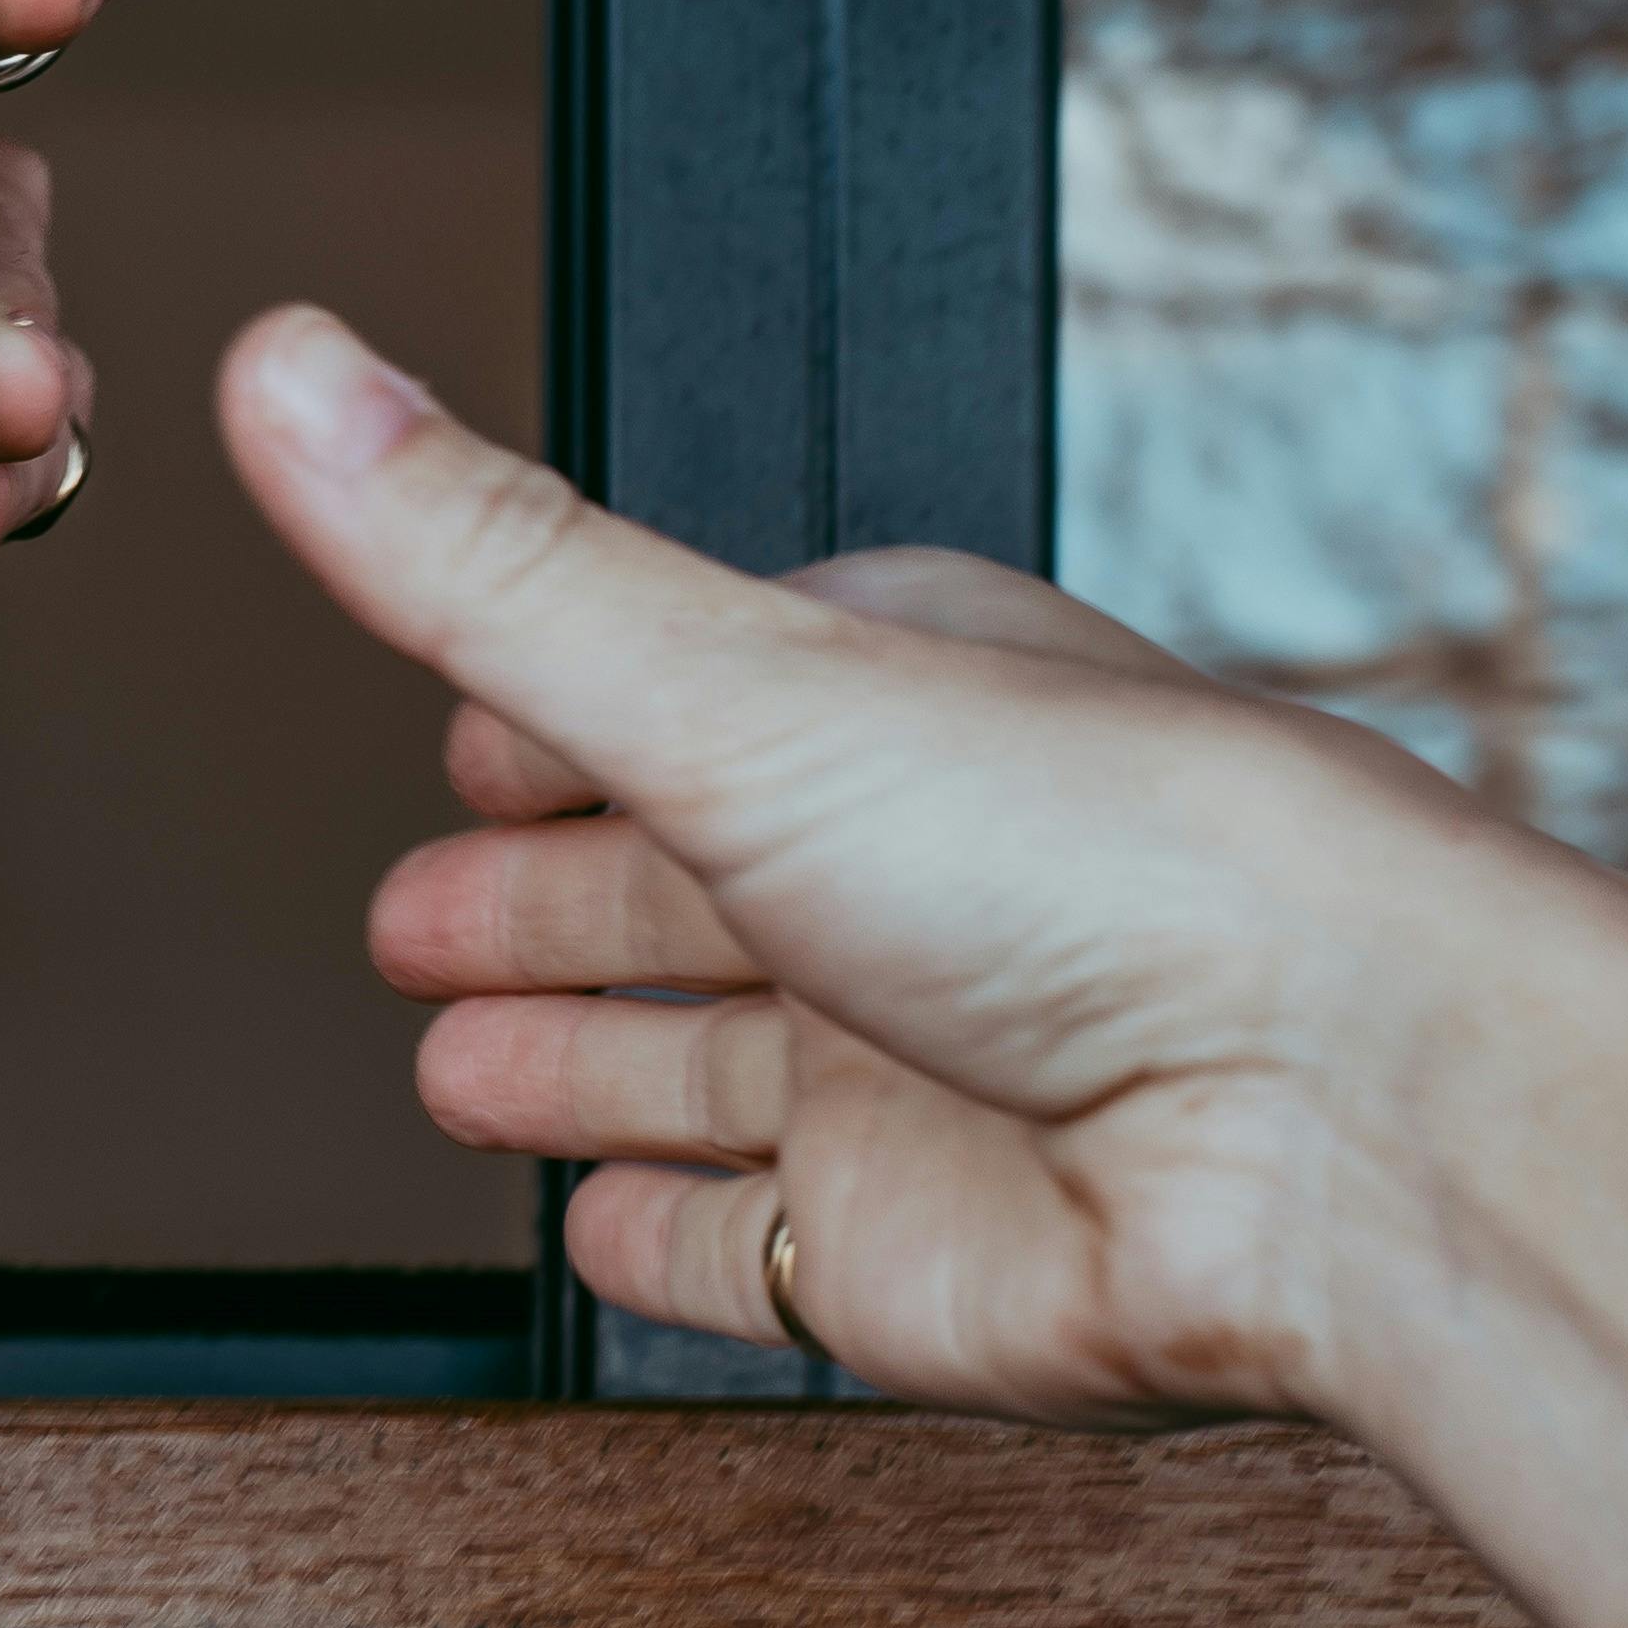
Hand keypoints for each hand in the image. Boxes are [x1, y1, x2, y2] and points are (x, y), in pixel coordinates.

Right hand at [218, 299, 1627, 1431]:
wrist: (1341, 1126)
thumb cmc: (1113, 864)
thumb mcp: (725, 678)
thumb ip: (479, 556)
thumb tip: (286, 363)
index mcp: (872, 705)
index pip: (667, 697)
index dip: (545, 716)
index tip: (460, 723)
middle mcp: (893, 888)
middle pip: (667, 891)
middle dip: (534, 895)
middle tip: (417, 913)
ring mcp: (899, 1084)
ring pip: (690, 1071)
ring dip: (572, 1067)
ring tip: (461, 1069)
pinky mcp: (903, 1264)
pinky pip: (751, 1263)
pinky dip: (667, 1249)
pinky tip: (611, 1232)